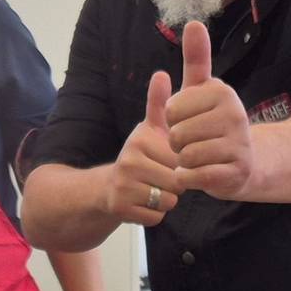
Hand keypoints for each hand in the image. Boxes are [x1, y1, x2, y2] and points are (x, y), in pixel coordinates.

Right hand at [109, 72, 183, 226]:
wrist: (108, 187)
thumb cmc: (139, 156)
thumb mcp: (150, 128)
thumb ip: (159, 103)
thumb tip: (162, 74)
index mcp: (140, 140)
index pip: (181, 159)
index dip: (180, 164)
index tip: (165, 161)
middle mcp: (129, 161)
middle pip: (177, 181)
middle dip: (175, 184)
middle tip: (159, 178)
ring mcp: (123, 185)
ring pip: (168, 201)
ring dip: (166, 200)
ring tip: (152, 189)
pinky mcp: (121, 208)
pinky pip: (156, 217)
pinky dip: (154, 214)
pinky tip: (143, 203)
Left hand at [164, 21, 254, 198]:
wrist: (244, 163)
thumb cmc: (213, 124)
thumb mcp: (203, 91)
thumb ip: (196, 59)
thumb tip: (193, 23)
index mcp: (223, 92)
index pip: (172, 109)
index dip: (172, 120)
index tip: (190, 121)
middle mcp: (235, 115)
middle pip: (178, 134)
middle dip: (177, 143)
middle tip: (194, 143)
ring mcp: (238, 145)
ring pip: (186, 156)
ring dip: (184, 161)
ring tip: (198, 157)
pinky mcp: (236, 172)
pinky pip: (194, 176)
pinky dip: (189, 178)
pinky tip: (200, 173)